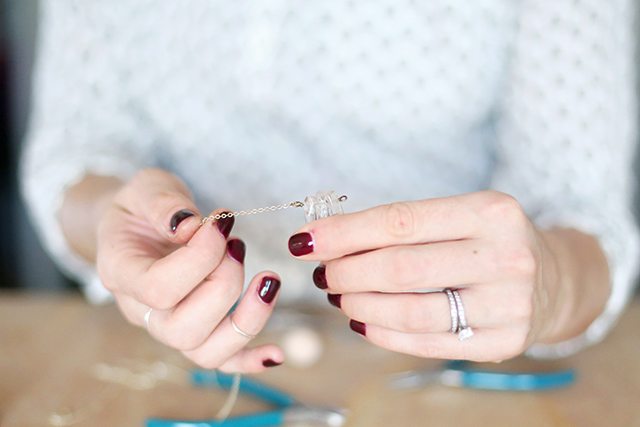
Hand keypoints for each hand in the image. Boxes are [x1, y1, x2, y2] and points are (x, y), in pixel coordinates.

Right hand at [93, 169, 282, 371]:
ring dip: (247, 318)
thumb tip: (191, 225)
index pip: (157, 288)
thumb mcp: (146, 187)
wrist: (138, 226)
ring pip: (206, 353)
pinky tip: (277, 352)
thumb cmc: (143, 207)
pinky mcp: (197, 331)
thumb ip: (163, 202)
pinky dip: (250, 359)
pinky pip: (222, 360)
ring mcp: (169, 327)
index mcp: (121, 273)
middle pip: (183, 329)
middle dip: (224, 284)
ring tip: (267, 279)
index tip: (222, 223)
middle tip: (236, 245)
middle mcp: (142, 312)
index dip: (199, 258)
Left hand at [287, 191, 593, 361]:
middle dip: (346, 271)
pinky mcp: (504, 341)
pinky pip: (426, 341)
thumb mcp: (459, 216)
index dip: (344, 232)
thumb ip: (402, 226)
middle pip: (400, 268)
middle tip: (324, 273)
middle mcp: (506, 257)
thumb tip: (327, 241)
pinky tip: (363, 321)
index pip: (400, 221)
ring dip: (359, 304)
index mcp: (491, 212)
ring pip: (409, 310)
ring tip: (340, 296)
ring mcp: (509, 304)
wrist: (552, 279)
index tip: (306, 239)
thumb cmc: (489, 242)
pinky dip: (383, 332)